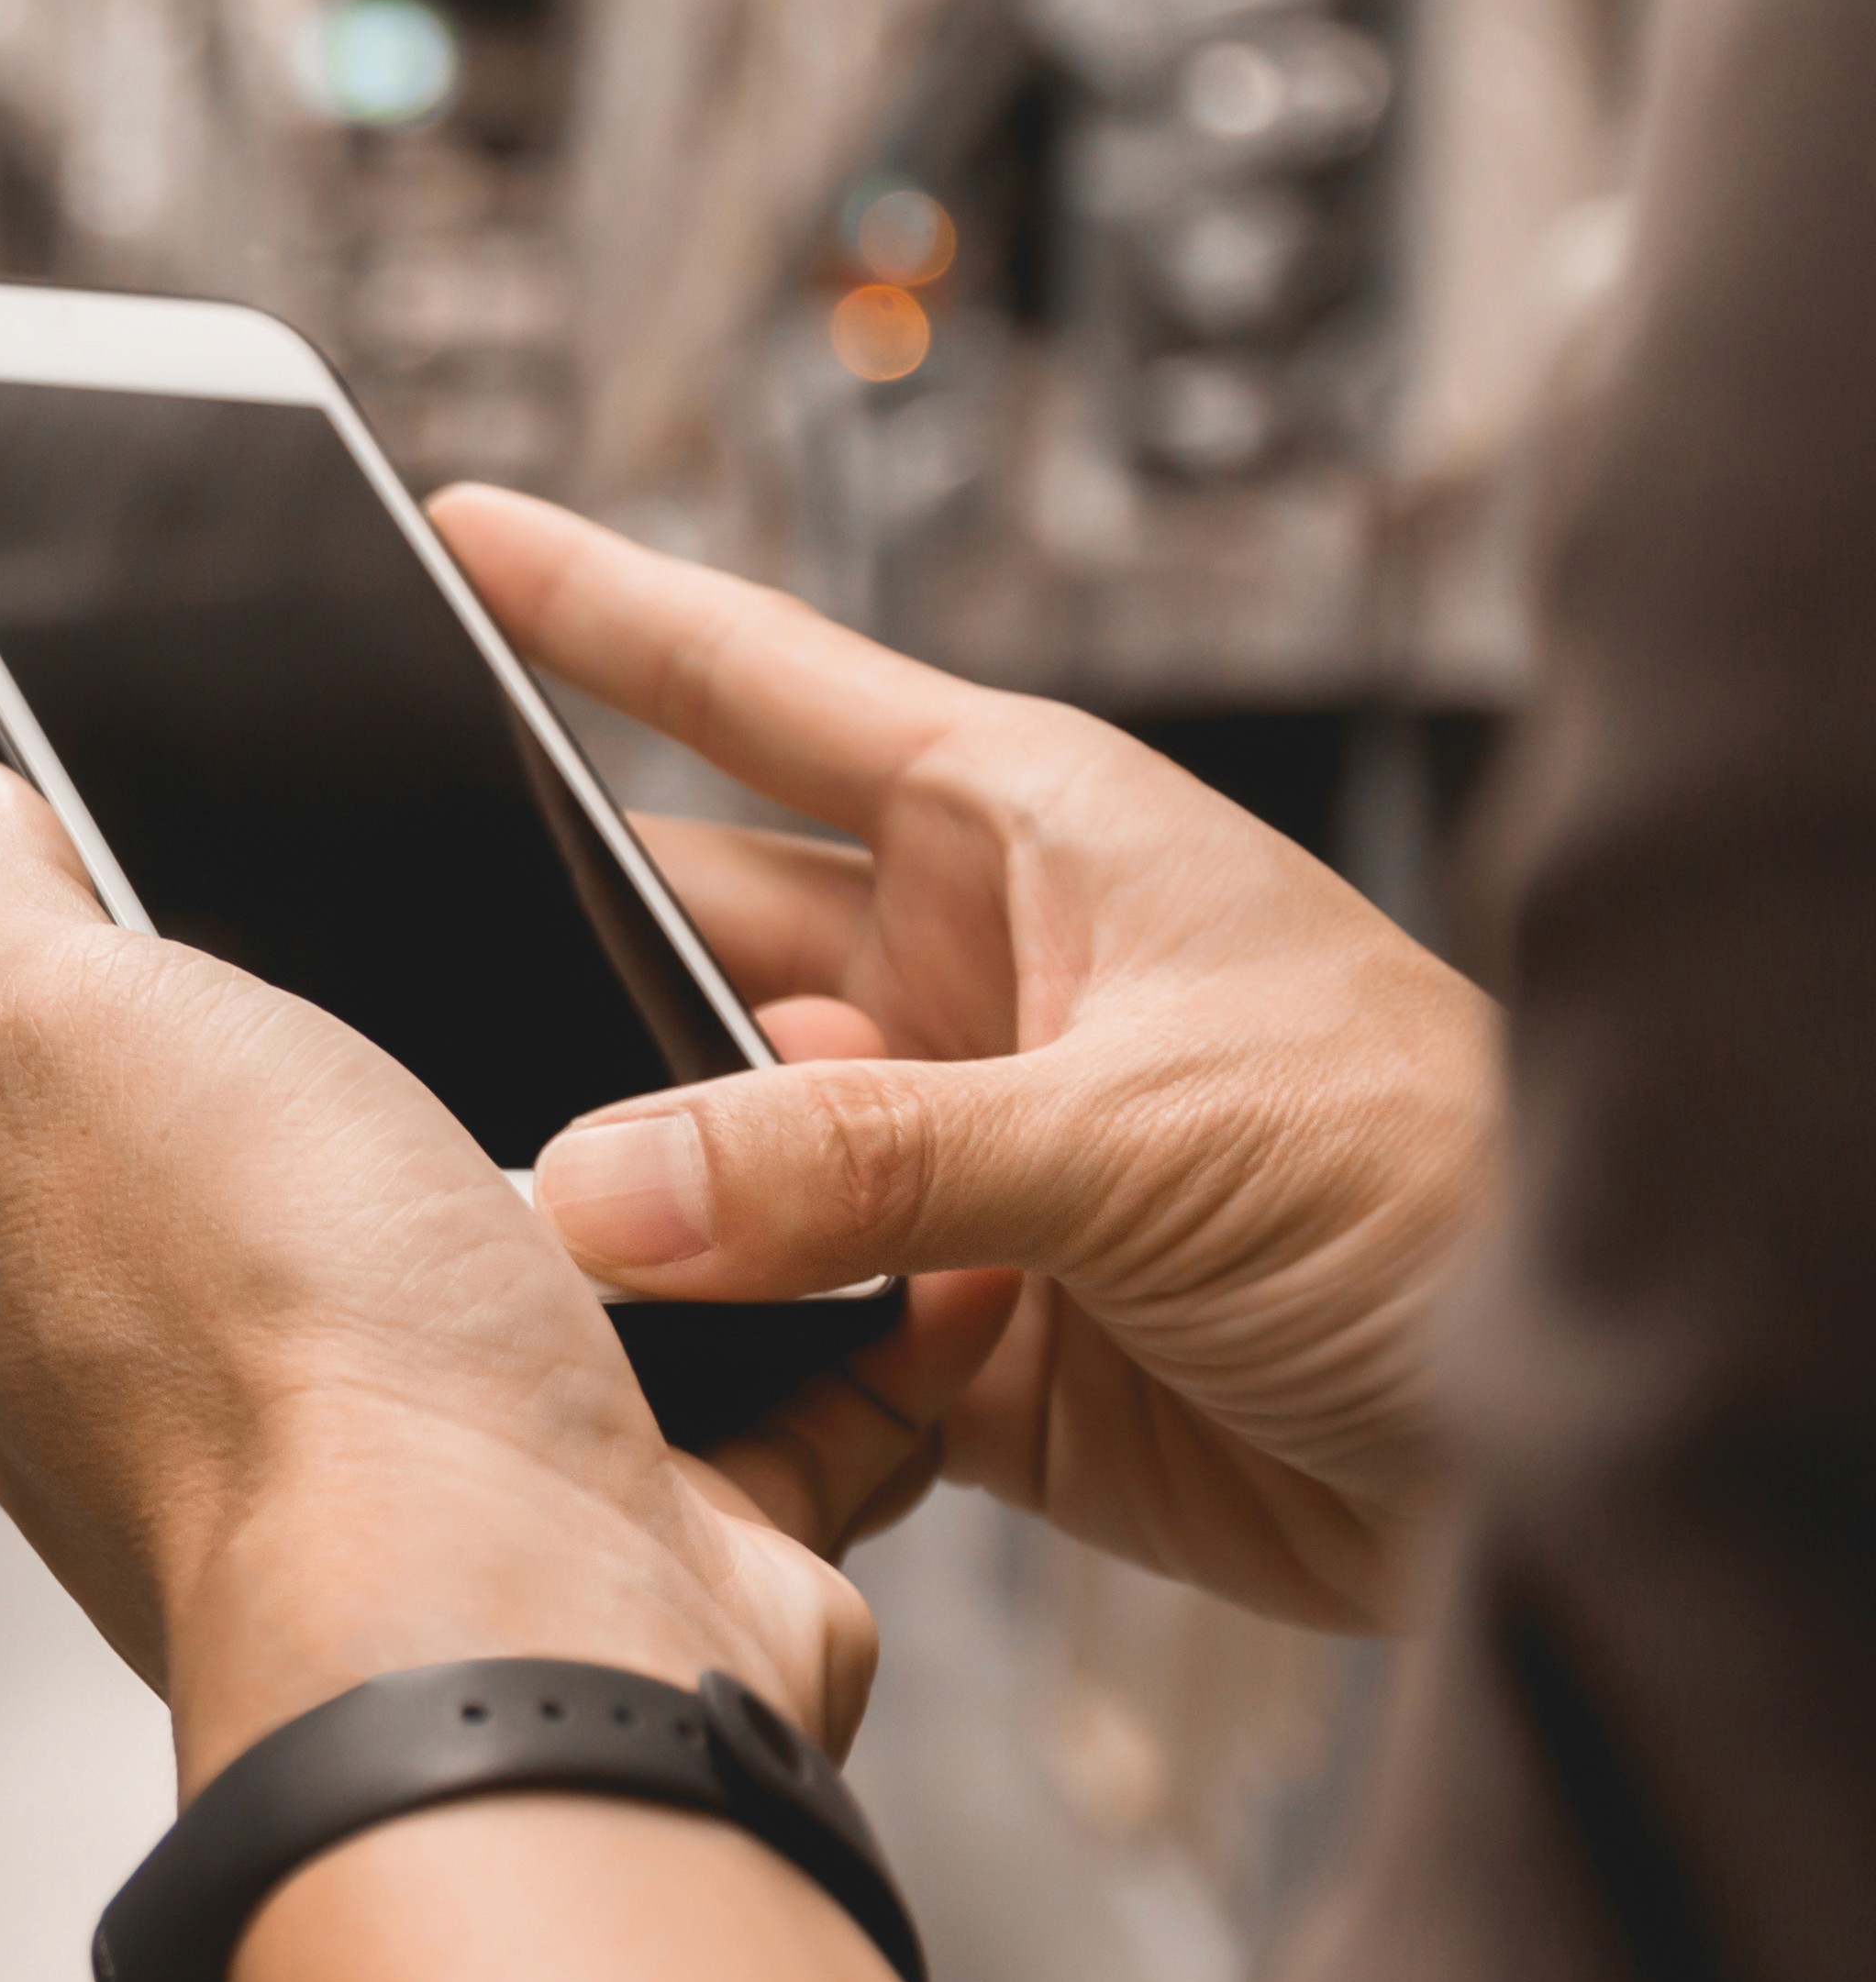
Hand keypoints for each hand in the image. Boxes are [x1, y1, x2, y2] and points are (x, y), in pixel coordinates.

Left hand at [0, 761, 989, 1787]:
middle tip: (600, 961)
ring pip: (600, 1282)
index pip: (127, 1123)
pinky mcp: (656, 1539)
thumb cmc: (280, 1340)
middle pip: (384, 1187)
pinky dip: (854, 1302)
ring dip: (700, 1172)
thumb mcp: (66, 1043)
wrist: (519, 1622)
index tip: (343, 902)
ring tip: (782, 1045)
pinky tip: (899, 1205)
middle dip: (509, 1079)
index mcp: (79, 1323)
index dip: (220, 1003)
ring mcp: (458, 1498)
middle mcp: (252, 1431)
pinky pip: (785, 1393)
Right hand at [433, 487, 1503, 1630]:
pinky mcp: (953, 1338)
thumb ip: (856, 1160)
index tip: (451, 522)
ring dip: (627, 1187)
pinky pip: (764, 1326)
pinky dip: (700, 1352)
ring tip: (502, 1210)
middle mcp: (971, 983)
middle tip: (401, 1000)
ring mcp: (952, 1162)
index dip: (596, 604)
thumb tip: (599, 1188)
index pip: (758, 686)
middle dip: (555, 965)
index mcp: (1028, 837)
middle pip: (688, 940)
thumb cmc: (1456, 1194)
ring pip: (705, 1146)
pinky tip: (635, 1361)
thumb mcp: (1143, 1137)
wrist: (1580, 1459)